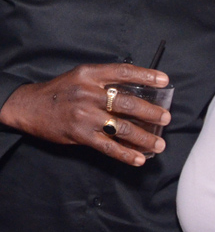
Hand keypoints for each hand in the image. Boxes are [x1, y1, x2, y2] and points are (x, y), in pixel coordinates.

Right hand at [0, 63, 170, 165]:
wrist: (31, 106)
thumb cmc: (62, 90)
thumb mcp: (82, 76)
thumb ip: (105, 81)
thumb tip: (138, 91)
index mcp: (91, 74)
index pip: (124, 72)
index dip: (146, 76)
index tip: (164, 81)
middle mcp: (89, 93)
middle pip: (127, 103)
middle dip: (151, 112)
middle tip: (166, 118)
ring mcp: (85, 115)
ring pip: (122, 128)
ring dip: (144, 137)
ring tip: (159, 143)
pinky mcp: (81, 135)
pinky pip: (108, 147)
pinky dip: (126, 154)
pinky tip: (139, 159)